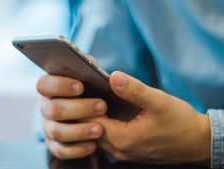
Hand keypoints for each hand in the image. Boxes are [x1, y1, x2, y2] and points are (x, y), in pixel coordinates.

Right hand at [37, 75, 107, 158]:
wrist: (96, 113)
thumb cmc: (92, 90)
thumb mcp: (90, 76)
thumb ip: (89, 67)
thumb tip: (91, 63)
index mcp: (50, 88)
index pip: (44, 84)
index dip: (60, 85)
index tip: (80, 86)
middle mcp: (46, 107)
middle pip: (53, 109)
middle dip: (79, 108)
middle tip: (102, 106)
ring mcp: (49, 127)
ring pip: (56, 131)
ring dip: (79, 130)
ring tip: (100, 129)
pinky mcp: (55, 145)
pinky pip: (61, 150)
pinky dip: (77, 149)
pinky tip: (93, 145)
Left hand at [91, 71, 210, 164]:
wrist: (198, 142)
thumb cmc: (180, 123)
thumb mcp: (158, 101)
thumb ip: (133, 89)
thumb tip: (112, 76)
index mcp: (122, 138)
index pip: (90, 121)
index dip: (84, 104)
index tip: (81, 89)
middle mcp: (119, 149)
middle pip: (91, 129)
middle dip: (85, 111)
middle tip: (84, 92)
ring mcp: (124, 153)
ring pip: (98, 135)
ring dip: (94, 119)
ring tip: (93, 99)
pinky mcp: (130, 151)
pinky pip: (109, 139)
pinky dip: (104, 125)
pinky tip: (108, 112)